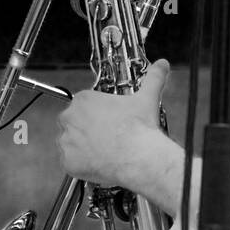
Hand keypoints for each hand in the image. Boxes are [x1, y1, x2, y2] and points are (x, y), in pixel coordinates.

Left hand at [58, 59, 178, 191]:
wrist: (138, 157)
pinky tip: (96, 163)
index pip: (83, 105)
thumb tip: (163, 64)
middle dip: (85, 129)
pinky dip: (79, 164)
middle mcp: (70, 117)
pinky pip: (69, 162)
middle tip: (106, 137)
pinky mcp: (67, 161)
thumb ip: (153, 78)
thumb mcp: (147, 98)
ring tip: (103, 152)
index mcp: (84, 99)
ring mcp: (66, 140)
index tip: (108, 122)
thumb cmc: (139, 128)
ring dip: (81, 146)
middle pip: (73, 122)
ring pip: (69, 142)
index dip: (96, 114)